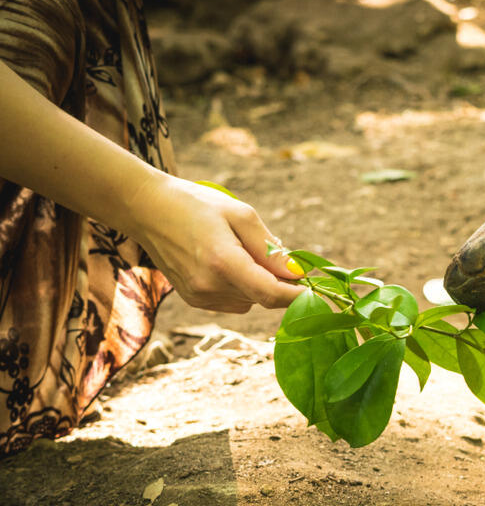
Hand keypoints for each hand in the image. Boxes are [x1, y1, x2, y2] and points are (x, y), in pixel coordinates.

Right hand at [126, 173, 304, 312]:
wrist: (147, 209)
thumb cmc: (197, 204)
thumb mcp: (240, 215)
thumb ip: (270, 248)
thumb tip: (298, 274)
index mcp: (222, 262)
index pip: (270, 294)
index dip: (298, 296)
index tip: (317, 291)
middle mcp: (209, 286)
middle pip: (263, 297)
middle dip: (278, 281)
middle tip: (273, 252)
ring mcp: (199, 297)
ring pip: (250, 300)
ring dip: (257, 282)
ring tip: (236, 250)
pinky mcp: (194, 301)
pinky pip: (234, 301)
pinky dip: (240, 286)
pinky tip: (223, 262)